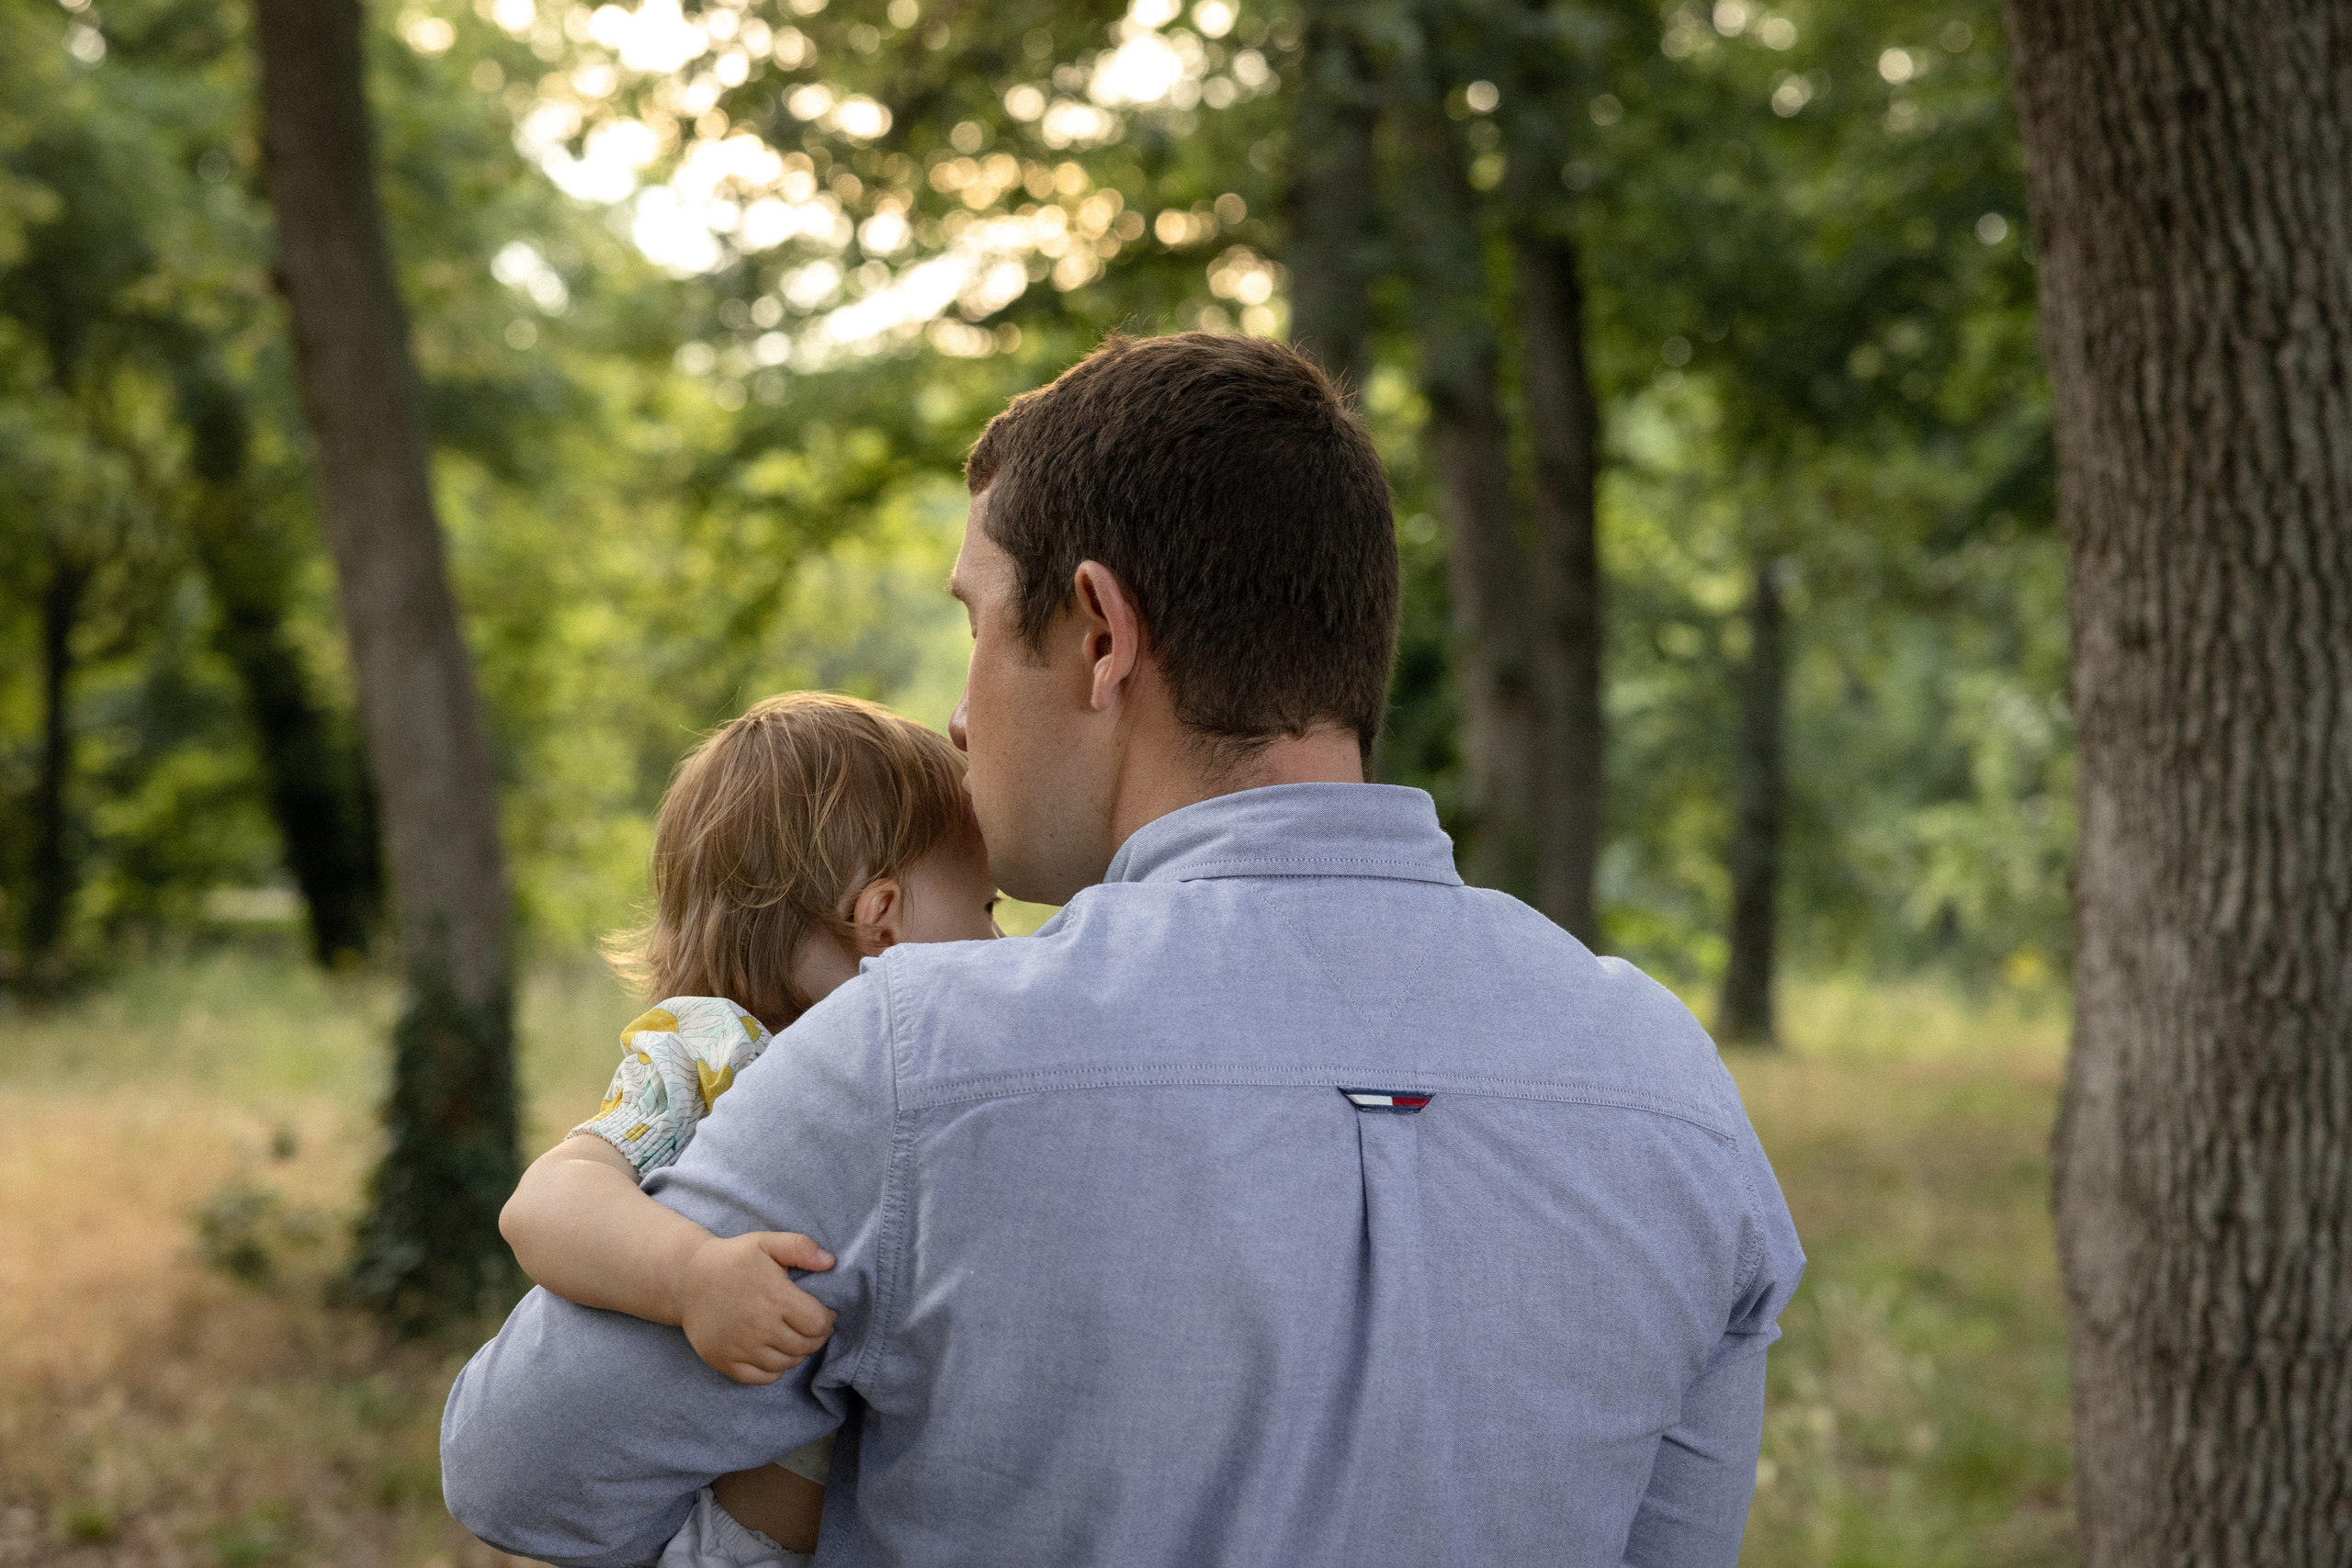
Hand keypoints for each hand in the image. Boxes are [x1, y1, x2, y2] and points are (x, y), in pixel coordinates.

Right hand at [678, 1232, 838, 1384]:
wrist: (687, 1280)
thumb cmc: (731, 1260)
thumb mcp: (766, 1242)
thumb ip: (800, 1247)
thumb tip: (830, 1262)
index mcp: (775, 1298)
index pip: (818, 1324)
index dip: (827, 1320)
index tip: (824, 1313)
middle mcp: (759, 1327)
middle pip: (806, 1346)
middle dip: (816, 1337)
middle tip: (810, 1326)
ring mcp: (741, 1348)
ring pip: (787, 1363)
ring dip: (797, 1353)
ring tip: (793, 1337)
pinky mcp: (725, 1362)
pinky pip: (762, 1378)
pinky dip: (774, 1370)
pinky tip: (773, 1352)